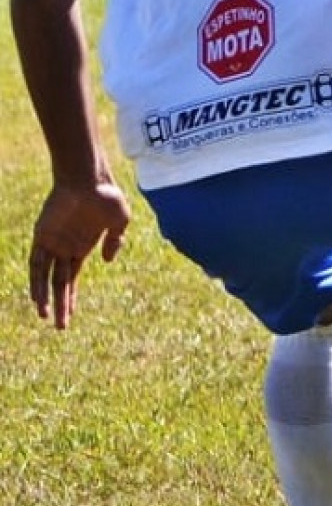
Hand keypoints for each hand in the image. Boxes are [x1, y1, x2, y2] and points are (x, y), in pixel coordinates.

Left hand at [28, 179, 131, 329]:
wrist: (88, 178)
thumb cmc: (107, 195)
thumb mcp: (121, 220)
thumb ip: (116, 241)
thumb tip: (107, 260)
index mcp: (82, 247)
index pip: (71, 279)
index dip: (70, 298)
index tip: (69, 318)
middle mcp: (65, 248)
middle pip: (58, 283)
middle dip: (60, 305)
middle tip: (60, 327)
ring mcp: (52, 242)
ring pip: (45, 276)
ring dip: (44, 297)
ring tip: (45, 316)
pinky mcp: (42, 235)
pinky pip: (36, 262)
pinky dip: (36, 280)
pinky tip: (37, 296)